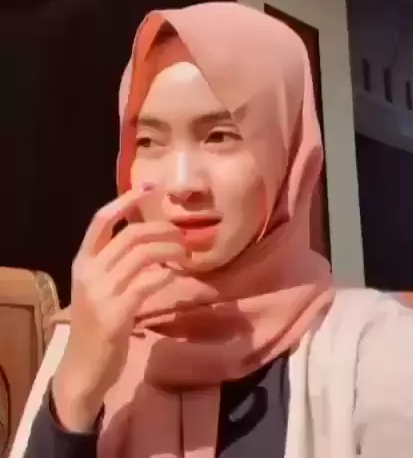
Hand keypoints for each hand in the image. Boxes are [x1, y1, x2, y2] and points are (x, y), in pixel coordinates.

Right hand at [52, 187, 185, 431]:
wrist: (83, 368)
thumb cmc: (95, 324)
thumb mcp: (97, 287)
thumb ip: (114, 263)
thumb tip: (151, 238)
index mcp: (82, 261)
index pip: (101, 221)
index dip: (125, 201)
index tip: (149, 188)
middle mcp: (89, 272)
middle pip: (131, 235)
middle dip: (162, 229)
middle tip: (182, 233)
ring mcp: (102, 293)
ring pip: (143, 255)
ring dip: (170, 249)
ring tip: (185, 252)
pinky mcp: (116, 314)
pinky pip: (148, 283)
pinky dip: (166, 275)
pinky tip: (176, 276)